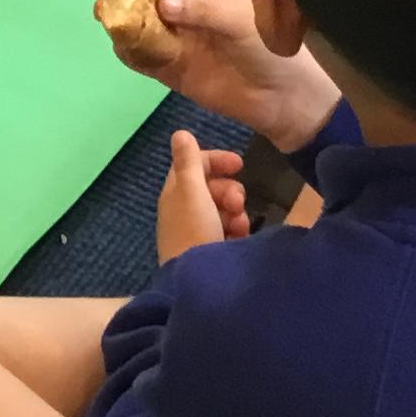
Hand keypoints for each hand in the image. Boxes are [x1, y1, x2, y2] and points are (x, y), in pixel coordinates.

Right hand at [108, 0, 340, 150]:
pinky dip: (127, 48)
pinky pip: (140, 55)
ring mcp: (175, 34)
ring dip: (120, 8)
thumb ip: (203, 9)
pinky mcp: (169, 66)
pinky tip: (120, 42)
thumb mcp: (240, 19)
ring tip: (106, 6)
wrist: (276, 97)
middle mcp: (185, 3)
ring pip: (138, 15)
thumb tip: (162, 3)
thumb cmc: (266, 44)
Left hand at [153, 130, 247, 262]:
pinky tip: (240, 237)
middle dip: (229, 190)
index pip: (194, 164)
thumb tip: (179, 133)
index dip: (216, 160)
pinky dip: (236, 229)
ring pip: (222, 208)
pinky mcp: (209, 249)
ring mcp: (196, 231)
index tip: (240, 165)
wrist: (197, 284)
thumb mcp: (191, 192)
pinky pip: (227, 230)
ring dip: (235, 211)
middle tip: (237, 204)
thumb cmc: (194, 232)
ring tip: (239, 225)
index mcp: (175, 193)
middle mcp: (184, 209)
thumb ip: (188, 162)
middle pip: (211, 186)